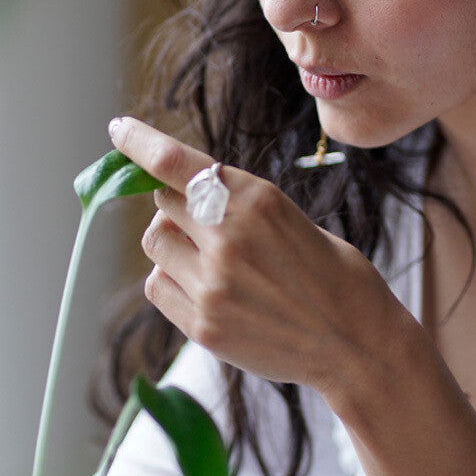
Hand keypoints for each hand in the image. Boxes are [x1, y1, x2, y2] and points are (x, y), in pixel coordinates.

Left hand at [108, 116, 407, 397]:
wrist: (357, 344)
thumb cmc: (330, 274)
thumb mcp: (290, 217)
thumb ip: (235, 205)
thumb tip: (180, 197)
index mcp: (256, 200)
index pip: (176, 163)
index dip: (140, 143)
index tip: (118, 131)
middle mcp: (228, 238)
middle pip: (161, 203)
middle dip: (176, 207)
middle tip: (206, 224)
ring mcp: (212, 285)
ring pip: (154, 244)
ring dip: (172, 243)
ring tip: (211, 260)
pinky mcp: (203, 325)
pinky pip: (158, 287)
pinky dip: (172, 281)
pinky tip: (207, 290)